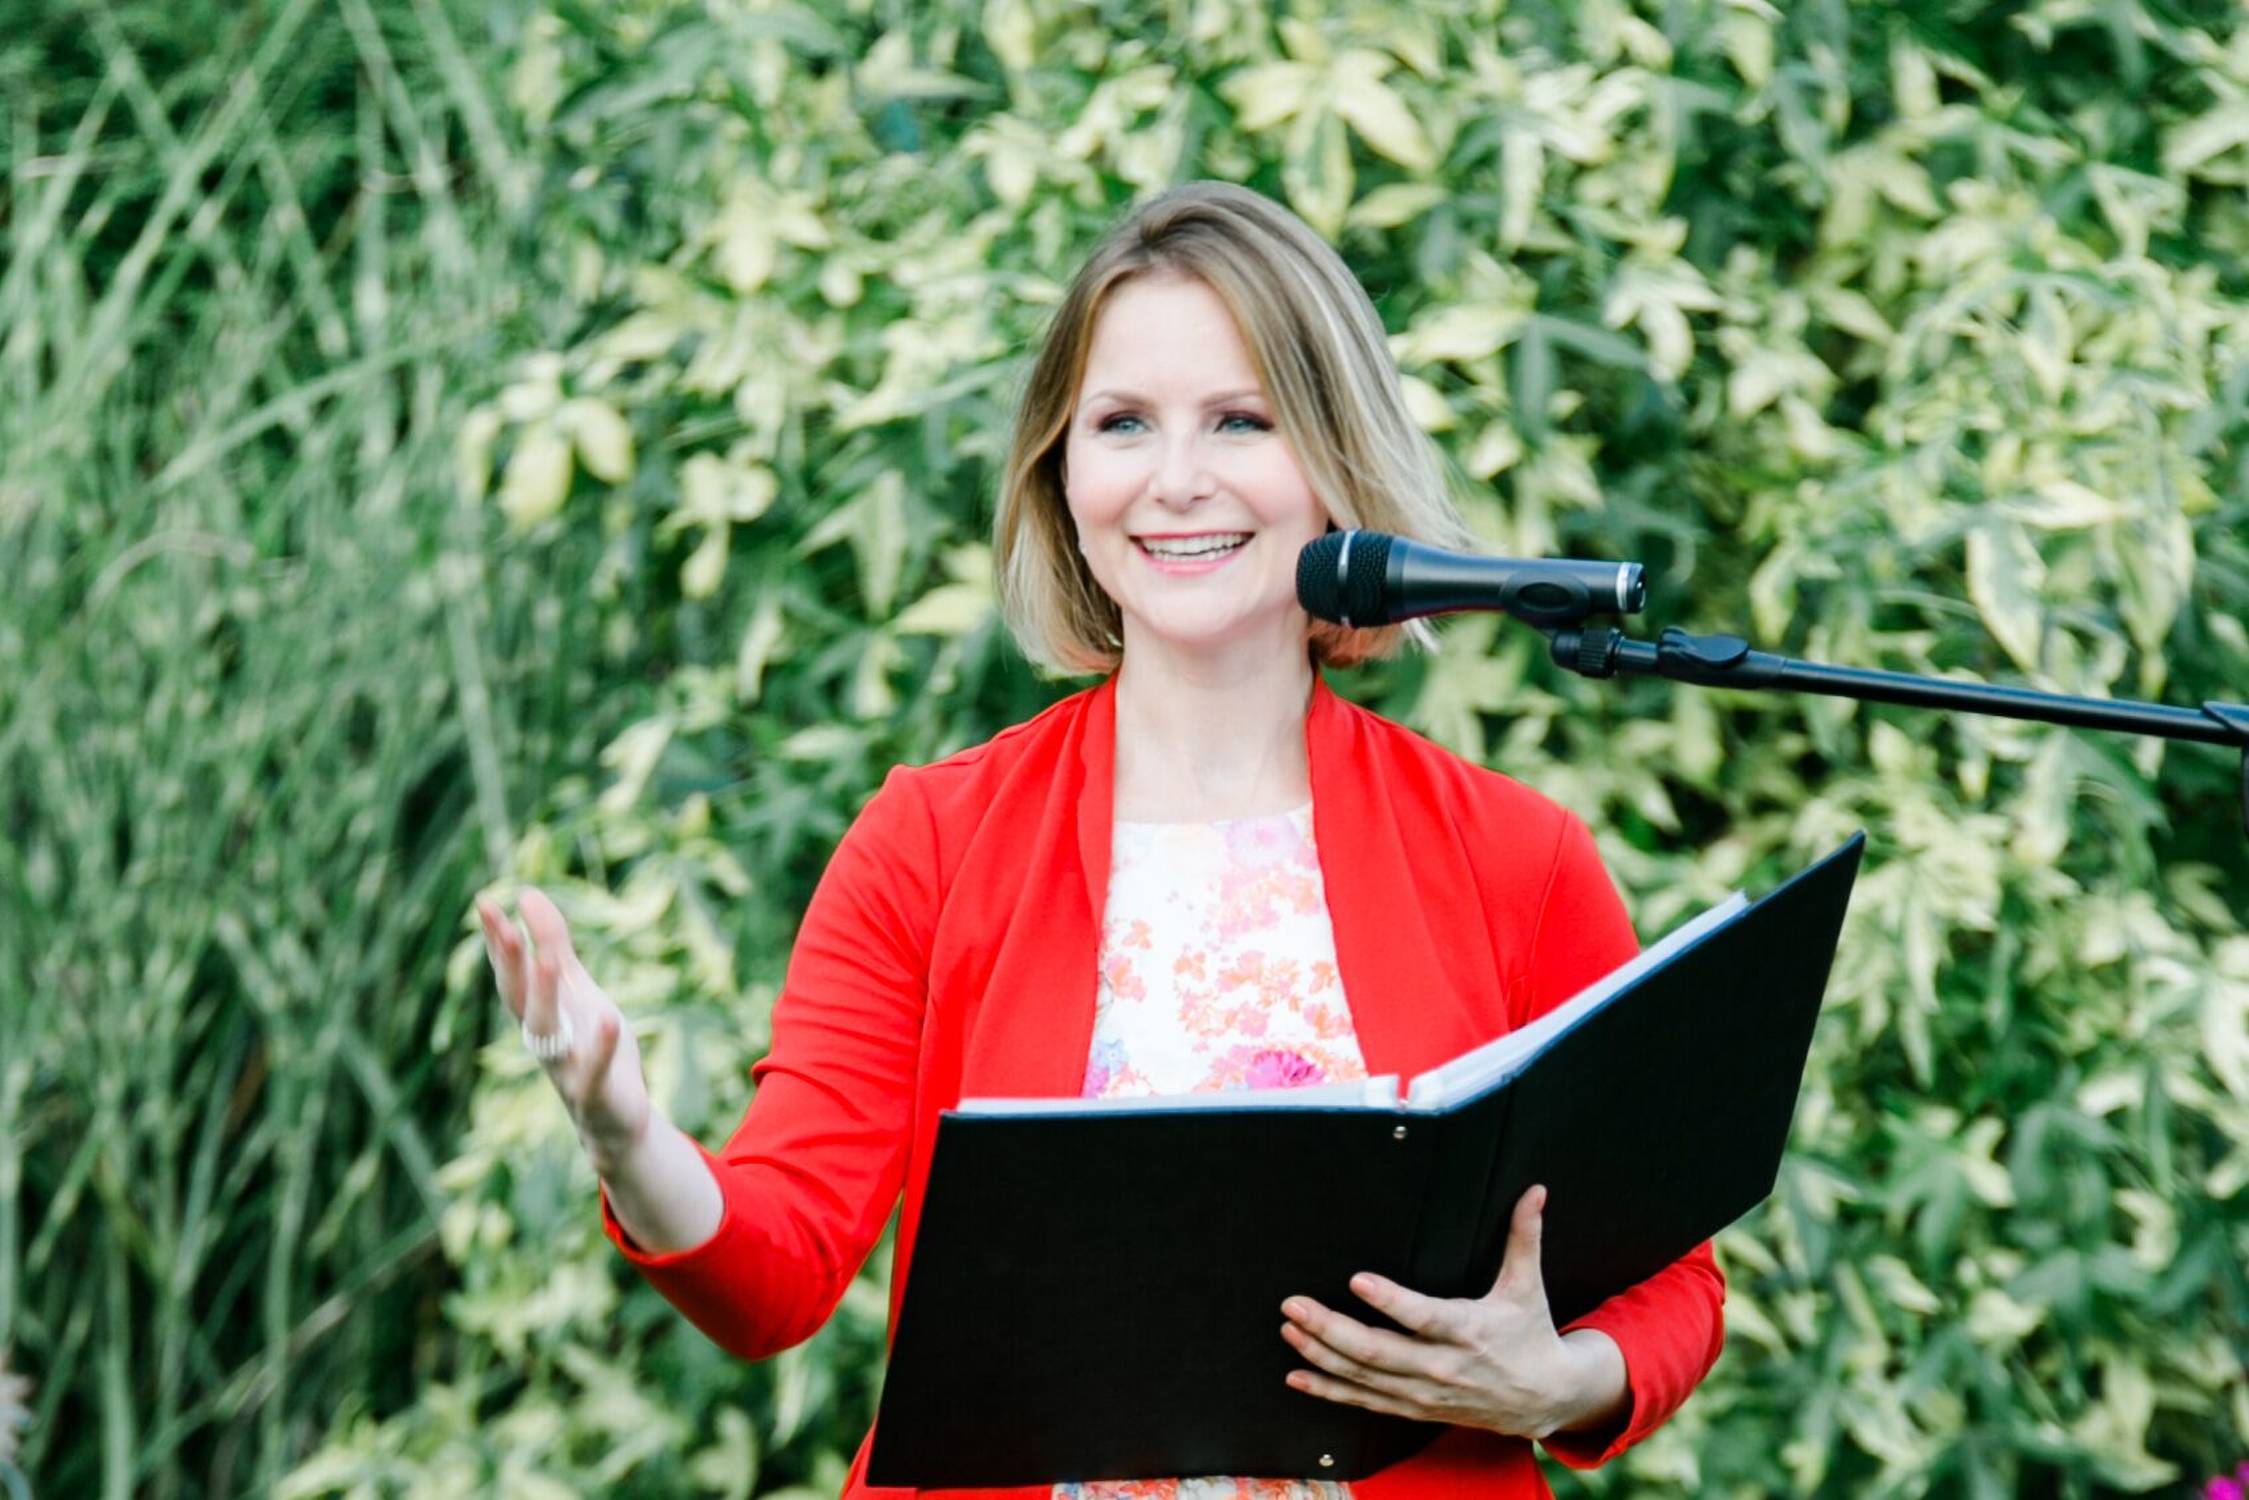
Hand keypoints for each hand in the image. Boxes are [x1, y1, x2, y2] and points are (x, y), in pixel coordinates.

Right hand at [476, 886, 654, 1174]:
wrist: (616, 1124)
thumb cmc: (592, 1050)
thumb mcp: (579, 992)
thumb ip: (554, 946)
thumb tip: (526, 893)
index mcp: (539, 1015)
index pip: (511, 974)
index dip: (498, 941)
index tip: (485, 902)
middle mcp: (544, 1041)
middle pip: (518, 1001)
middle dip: (509, 963)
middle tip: (501, 923)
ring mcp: (566, 1070)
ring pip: (546, 1036)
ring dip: (545, 999)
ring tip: (548, 962)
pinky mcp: (595, 1096)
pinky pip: (593, 1073)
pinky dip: (598, 1048)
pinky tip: (607, 1017)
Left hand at [1278, 1184, 1628, 1441]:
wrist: (1545, 1399)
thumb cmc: (1531, 1333)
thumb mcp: (1528, 1285)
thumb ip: (1524, 1235)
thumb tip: (1536, 1190)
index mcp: (1469, 1331)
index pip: (1423, 1317)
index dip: (1390, 1301)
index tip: (1357, 1279)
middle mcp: (1442, 1367)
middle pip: (1378, 1351)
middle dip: (1331, 1328)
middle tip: (1294, 1305)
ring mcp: (1425, 1393)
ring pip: (1364, 1378)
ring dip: (1321, 1355)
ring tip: (1289, 1330)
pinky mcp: (1415, 1408)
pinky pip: (1365, 1402)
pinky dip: (1330, 1390)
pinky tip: (1298, 1376)